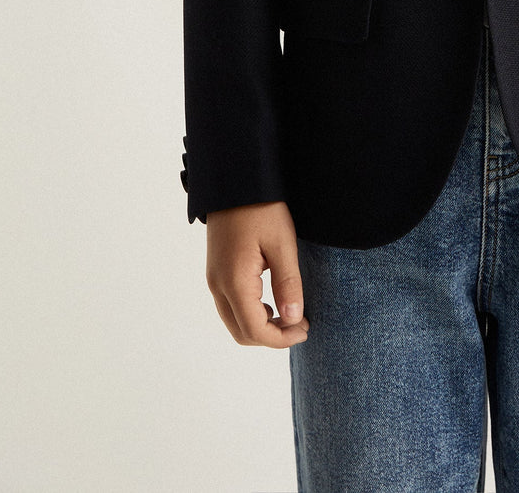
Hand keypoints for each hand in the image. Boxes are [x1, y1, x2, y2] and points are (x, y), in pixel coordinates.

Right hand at [205, 200, 309, 346]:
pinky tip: (271, 302)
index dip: (281, 338)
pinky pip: (230, 306)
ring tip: (290, 314)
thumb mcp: (282, 243)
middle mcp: (218, 285)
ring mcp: (214, 278)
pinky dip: (250, 314)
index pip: (255, 330)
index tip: (305, 328)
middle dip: (271, 337)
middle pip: (241, 332)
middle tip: (300, 324)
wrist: (235, 180)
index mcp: (234, 281)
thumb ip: (287, 283)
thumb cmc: (261, 208)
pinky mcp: (216, 271)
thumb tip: (292, 319)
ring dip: (260, 326)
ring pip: (234, 321)